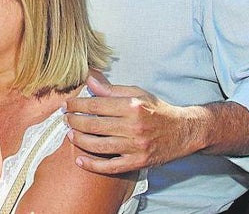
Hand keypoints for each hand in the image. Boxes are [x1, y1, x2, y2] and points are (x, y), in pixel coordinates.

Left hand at [64, 72, 191, 174]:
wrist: (183, 132)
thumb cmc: (158, 110)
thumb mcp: (138, 93)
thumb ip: (112, 89)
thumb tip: (90, 80)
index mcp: (132, 106)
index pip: (97, 105)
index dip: (78, 105)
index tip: (67, 104)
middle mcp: (133, 127)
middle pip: (95, 125)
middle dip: (74, 122)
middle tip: (65, 119)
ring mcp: (135, 147)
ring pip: (99, 146)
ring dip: (80, 141)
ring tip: (70, 135)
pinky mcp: (137, 162)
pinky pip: (110, 167)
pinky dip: (92, 165)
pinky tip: (80, 160)